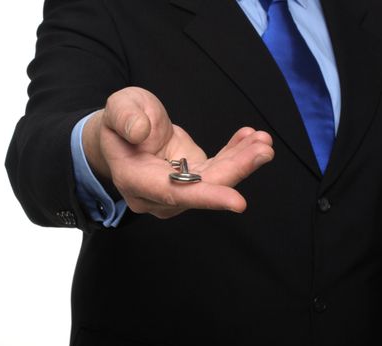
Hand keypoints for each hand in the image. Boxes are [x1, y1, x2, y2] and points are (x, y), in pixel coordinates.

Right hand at [82, 87, 273, 218]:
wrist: (124, 133)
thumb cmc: (119, 121)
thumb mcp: (118, 108)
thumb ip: (125, 118)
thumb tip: (141, 132)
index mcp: (134, 178)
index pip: (171, 192)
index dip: (205, 196)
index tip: (238, 202)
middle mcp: (156, 193)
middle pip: (201, 188)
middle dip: (235, 170)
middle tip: (262, 148)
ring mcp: (176, 188)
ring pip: (214, 180)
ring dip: (241, 162)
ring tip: (262, 141)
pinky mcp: (191, 177)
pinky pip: (216, 170)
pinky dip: (236, 155)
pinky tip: (250, 139)